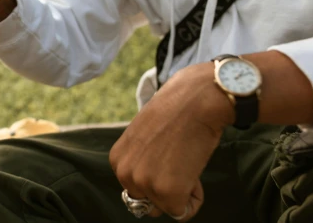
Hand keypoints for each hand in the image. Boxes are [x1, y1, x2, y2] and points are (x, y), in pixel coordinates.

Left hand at [108, 64, 232, 220]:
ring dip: (183, 192)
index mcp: (117, 160)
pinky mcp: (167, 192)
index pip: (138, 189)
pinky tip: (194, 171)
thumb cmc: (176, 112)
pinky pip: (182, 212)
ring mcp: (144, 184)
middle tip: (180, 158)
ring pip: (167, 207)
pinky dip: (195, 198)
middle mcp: (124, 174)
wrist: (196, 100)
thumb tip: (150, 183)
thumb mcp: (145, 137)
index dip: (159, 175)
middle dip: (168, 188)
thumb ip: (141, 161)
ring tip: (187, 161)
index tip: (168, 152)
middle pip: (150, 202)